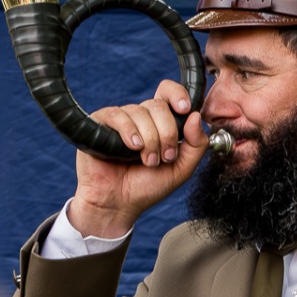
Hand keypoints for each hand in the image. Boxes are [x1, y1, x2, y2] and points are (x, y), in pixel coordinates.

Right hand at [68, 80, 207, 237]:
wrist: (119, 203)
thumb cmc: (148, 186)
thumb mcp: (182, 168)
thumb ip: (196, 145)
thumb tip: (196, 116)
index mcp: (161, 122)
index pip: (168, 93)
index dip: (178, 94)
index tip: (185, 109)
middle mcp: (141, 117)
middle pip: (158, 105)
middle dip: (167, 133)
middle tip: (165, 157)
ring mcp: (120, 119)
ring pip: (140, 111)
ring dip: (149, 140)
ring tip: (147, 161)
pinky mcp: (100, 124)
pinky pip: (117, 115)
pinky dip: (130, 132)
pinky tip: (133, 148)